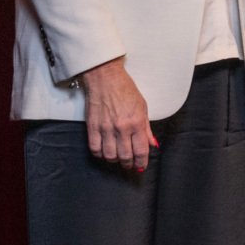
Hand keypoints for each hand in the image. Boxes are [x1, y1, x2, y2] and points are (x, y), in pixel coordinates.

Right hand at [79, 57, 155, 171]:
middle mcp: (121, 127)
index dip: (141, 162)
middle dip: (129, 164)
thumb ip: (147, 128)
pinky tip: (104, 152)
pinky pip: (95, 148)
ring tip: (118, 157)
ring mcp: (105, 128)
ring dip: (115, 160)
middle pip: (125, 156)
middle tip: (130, 164)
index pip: (141, 150)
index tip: (141, 166)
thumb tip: (152, 144)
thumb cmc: (124, 89)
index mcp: (136, 122)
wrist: (105, 78)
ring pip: (109, 155)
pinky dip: (100, 154)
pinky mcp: (92, 126)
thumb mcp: (143, 107)